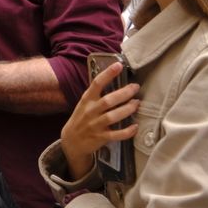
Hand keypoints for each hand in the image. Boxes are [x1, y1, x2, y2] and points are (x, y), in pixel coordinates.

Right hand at [59, 61, 138, 177]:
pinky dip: (127, 131)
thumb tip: (115, 79)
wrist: (71, 142)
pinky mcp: (100, 138)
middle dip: (123, 93)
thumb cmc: (82, 119)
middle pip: (107, 101)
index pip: (96, 84)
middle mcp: (90, 112)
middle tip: (135, 87)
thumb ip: (97, 94)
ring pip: (112, 117)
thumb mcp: (84, 104)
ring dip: (126, 110)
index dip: (107, 74)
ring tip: (136, 103)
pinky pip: (115, 135)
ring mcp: (94, 125)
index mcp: (86, 100)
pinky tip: (135, 127)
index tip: (118, 65)